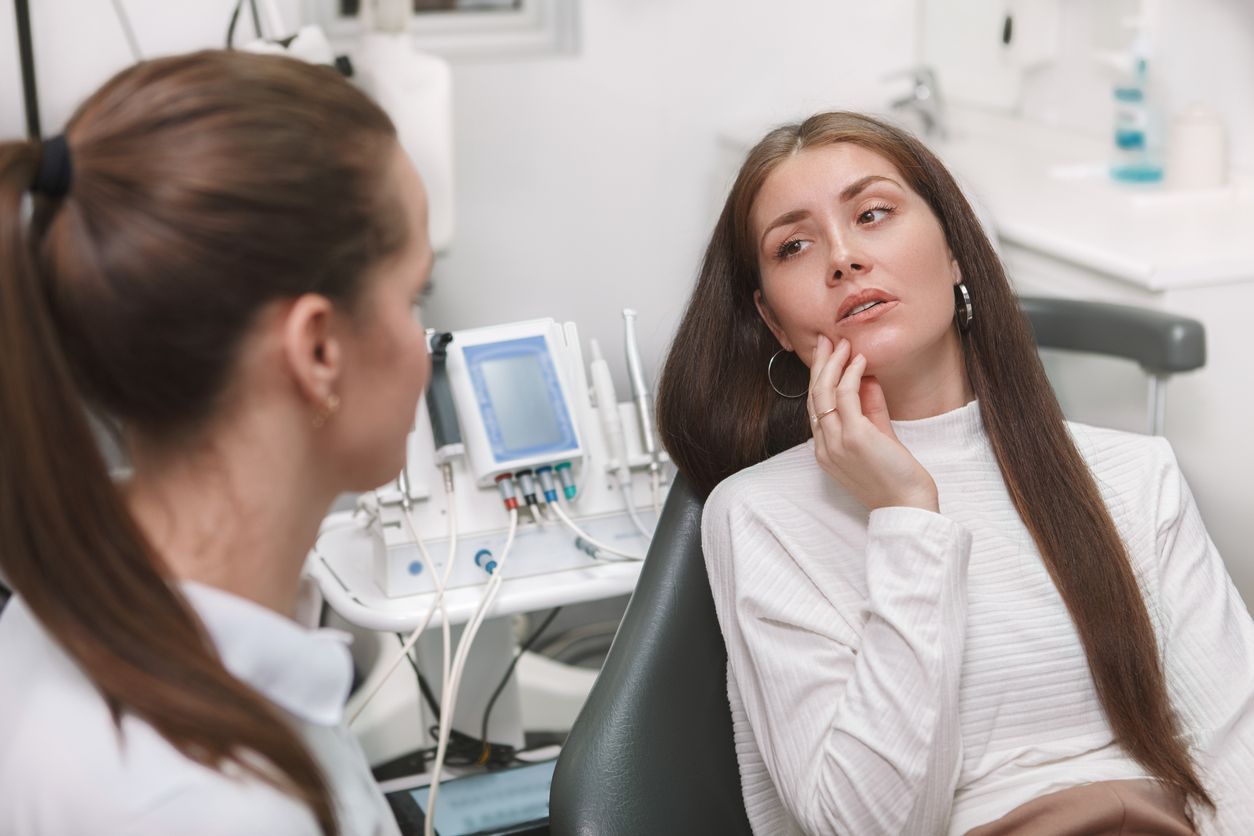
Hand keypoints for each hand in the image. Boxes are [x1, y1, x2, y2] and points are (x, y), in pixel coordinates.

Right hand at [808, 336, 938, 512]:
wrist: (907, 505)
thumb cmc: (895, 477)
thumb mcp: (878, 437)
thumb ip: (870, 409)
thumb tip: (866, 379)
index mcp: (825, 450)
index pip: (815, 407)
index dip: (819, 378)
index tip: (826, 355)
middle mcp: (824, 446)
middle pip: (814, 396)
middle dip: (819, 364)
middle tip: (825, 340)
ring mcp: (836, 442)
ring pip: (824, 392)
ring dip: (833, 363)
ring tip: (842, 344)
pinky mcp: (854, 437)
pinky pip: (846, 396)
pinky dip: (851, 374)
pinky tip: (859, 360)